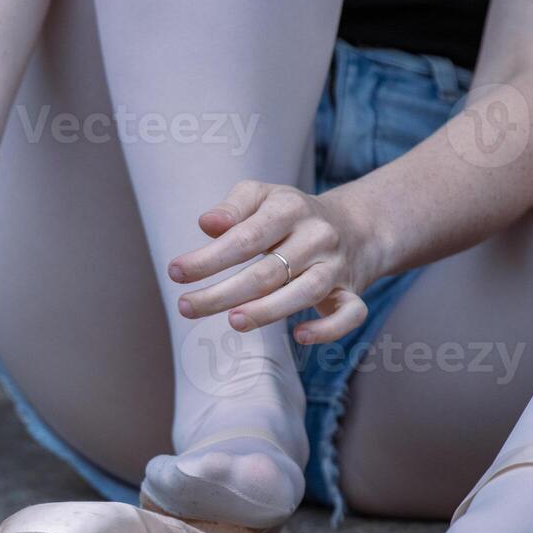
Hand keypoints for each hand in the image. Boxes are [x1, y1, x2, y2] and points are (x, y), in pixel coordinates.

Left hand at [168, 181, 386, 344]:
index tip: (175, 272)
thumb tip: (207, 224)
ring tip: (233, 321)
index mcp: (291, 209)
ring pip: (306, 293)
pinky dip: (328, 329)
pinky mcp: (352, 293)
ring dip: (267, 311)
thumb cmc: (290, 214)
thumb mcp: (261, 197)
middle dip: (223, 293)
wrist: (357, 225)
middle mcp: (317, 237)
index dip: (209, 258)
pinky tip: (299, 336)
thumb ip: (233, 208)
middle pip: (269, 271)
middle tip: (186, 307)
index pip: (246, 237)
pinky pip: (350, 315)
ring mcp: (337, 267)